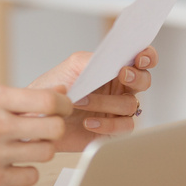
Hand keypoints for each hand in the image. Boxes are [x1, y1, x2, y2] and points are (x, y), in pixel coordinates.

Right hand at [0, 85, 71, 185]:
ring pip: (46, 153)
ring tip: (19, 149)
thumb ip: (11, 99)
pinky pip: (31, 176)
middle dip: (53, 129)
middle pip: (54, 128)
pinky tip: (9, 165)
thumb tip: (56, 93)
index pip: (48, 100)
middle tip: (41, 131)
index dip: (63, 105)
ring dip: (38, 151)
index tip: (61, 109)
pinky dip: (25, 172)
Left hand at [27, 46, 156, 151]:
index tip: (140, 57)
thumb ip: (93, 60)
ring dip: (106, 102)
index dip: (147, 56)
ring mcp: (117, 109)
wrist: (37, 114)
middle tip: (122, 74)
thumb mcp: (71, 66)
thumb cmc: (54, 87)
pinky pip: (124, 127)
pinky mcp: (113, 129)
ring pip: (130, 104)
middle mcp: (119, 88)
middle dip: (136, 77)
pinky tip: (89, 122)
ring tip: (80, 101)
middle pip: (143, 81)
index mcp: (112, 69)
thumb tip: (113, 60)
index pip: (139, 59)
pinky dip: (107, 124)